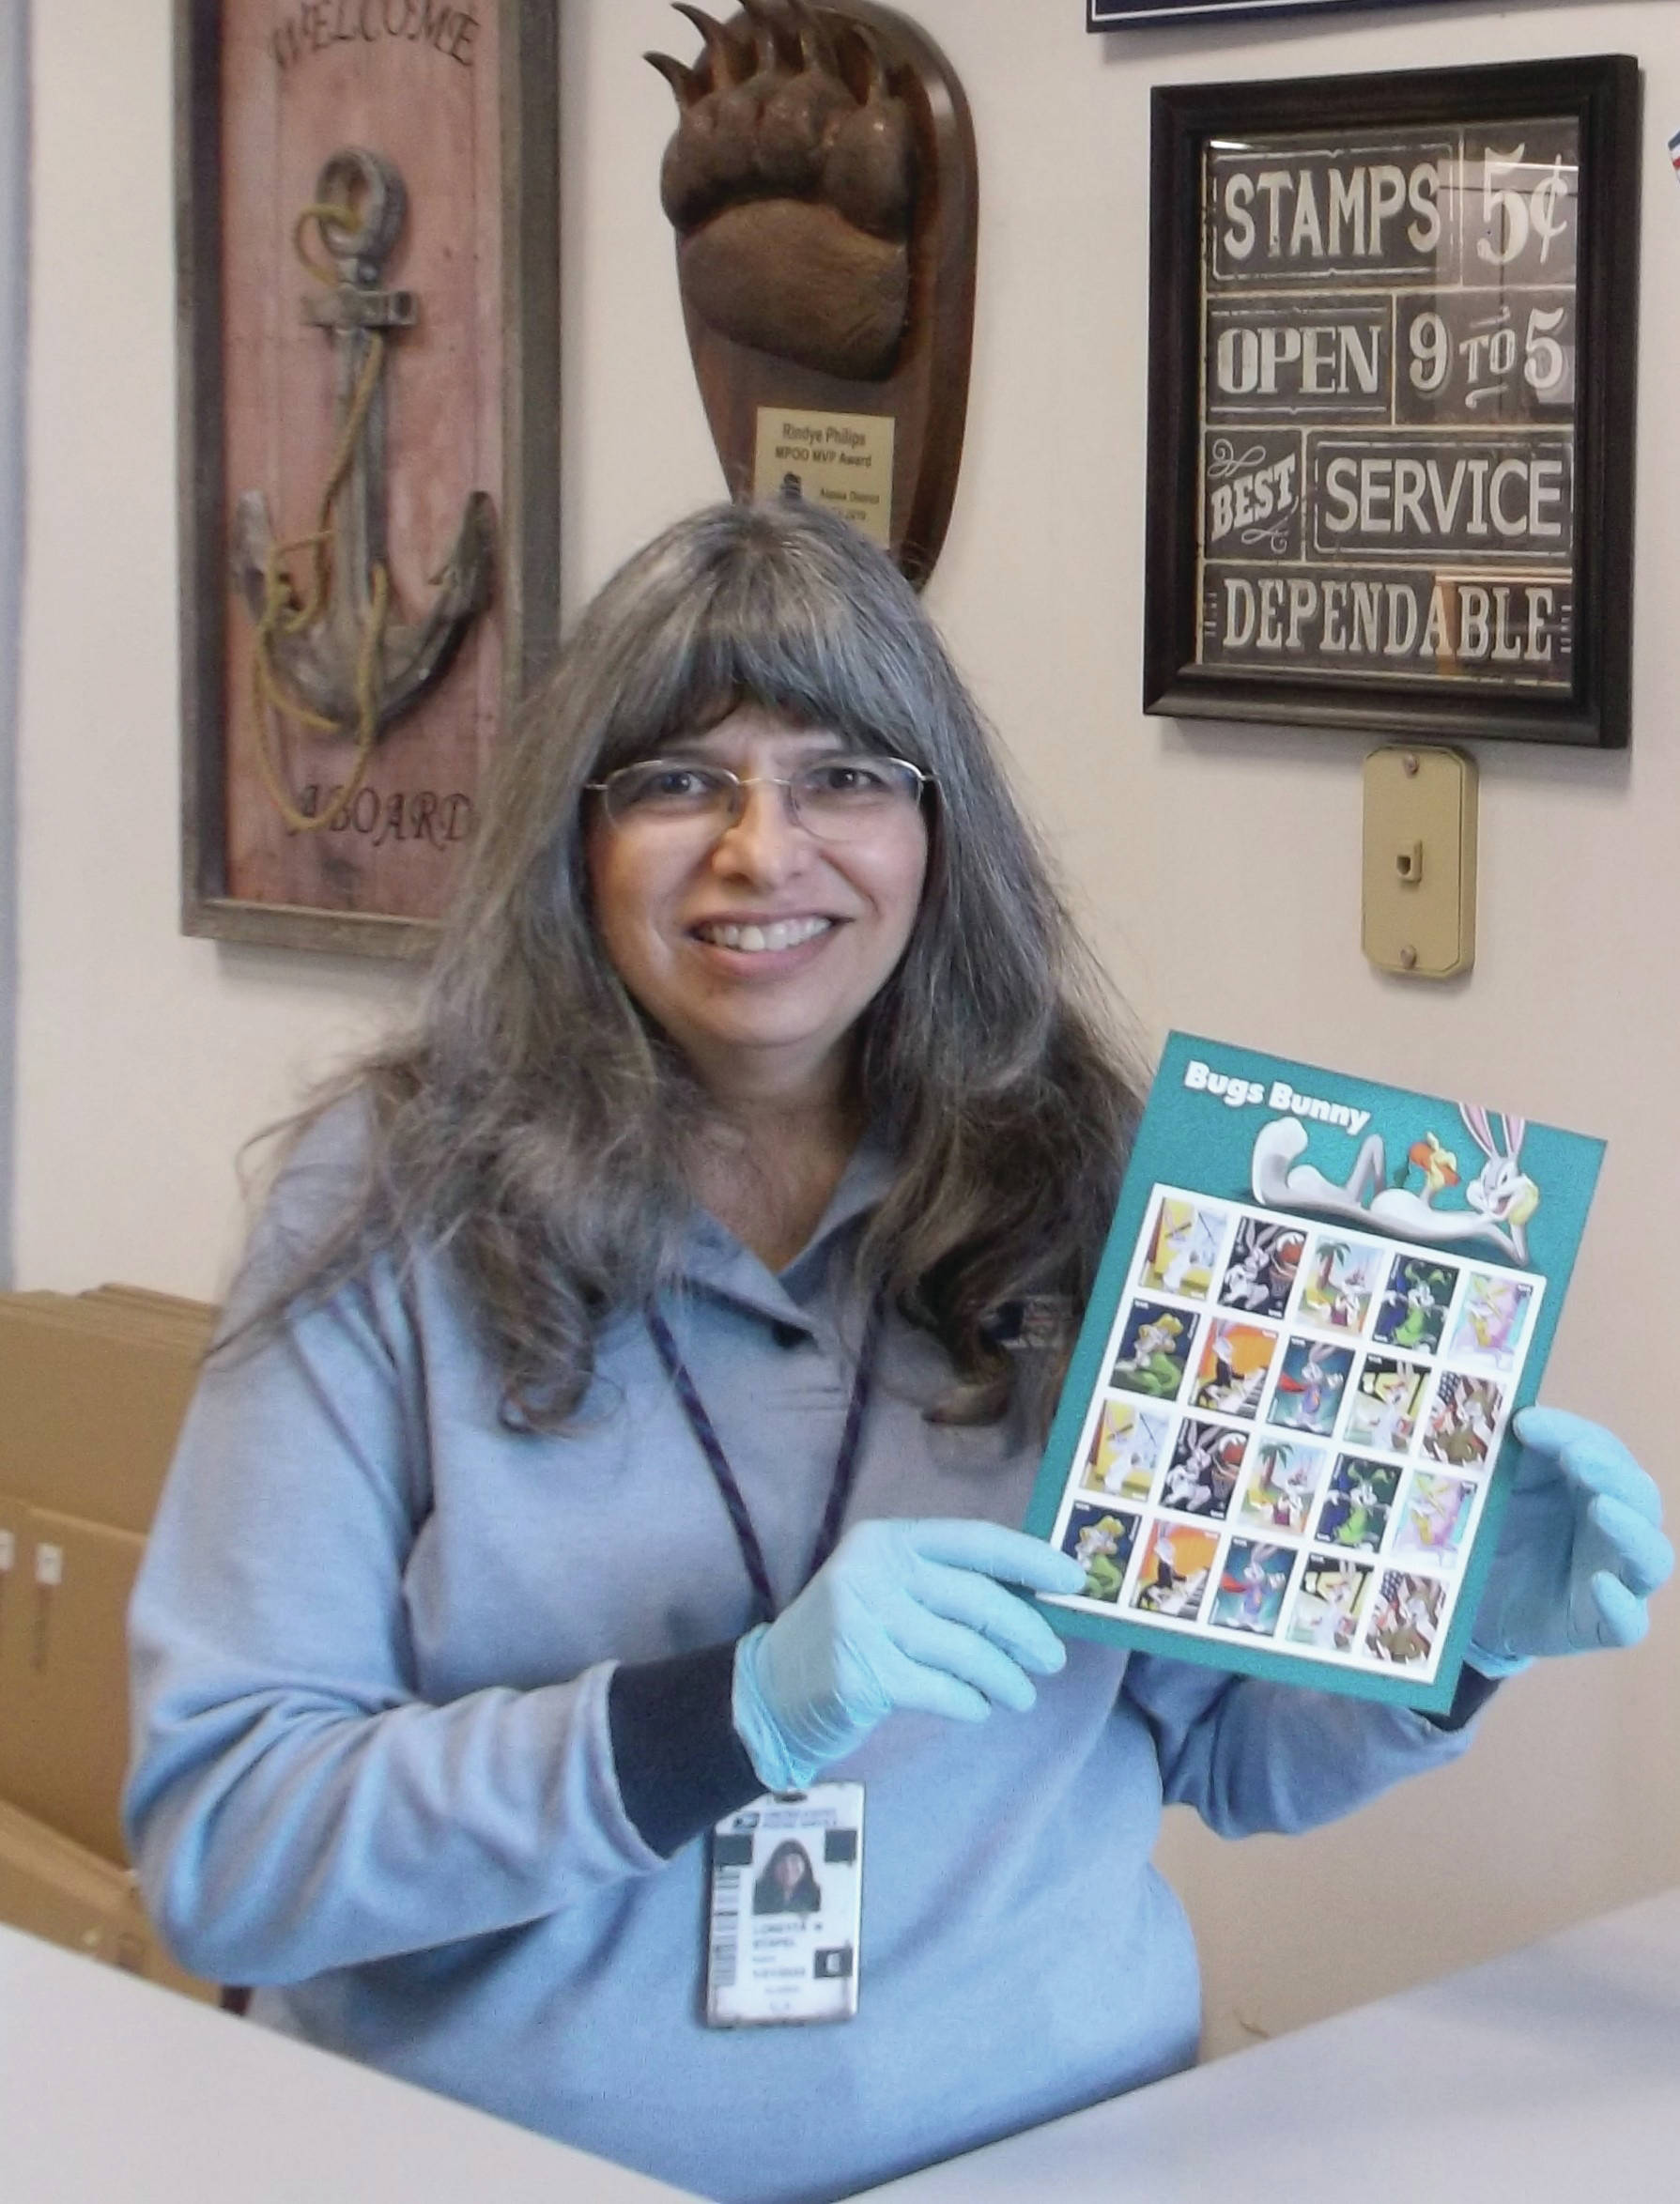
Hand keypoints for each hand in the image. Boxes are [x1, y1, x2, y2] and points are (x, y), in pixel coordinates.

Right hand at [731, 1519, 1083, 1791]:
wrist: (773, 1690)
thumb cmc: (853, 1637)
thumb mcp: (893, 1593)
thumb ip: (951, 1590)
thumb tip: (1038, 1601)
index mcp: (889, 1539)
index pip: (974, 1541)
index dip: (1030, 1559)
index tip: (1074, 1581)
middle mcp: (873, 1569)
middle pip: (976, 1598)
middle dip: (1026, 1630)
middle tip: (1052, 1659)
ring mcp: (862, 1619)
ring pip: (963, 1650)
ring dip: (1004, 1677)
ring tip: (1020, 1695)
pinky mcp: (860, 1672)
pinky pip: (939, 1689)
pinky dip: (968, 1702)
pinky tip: (976, 1708)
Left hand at [1469, 1407, 1672, 1674]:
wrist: (1471, 1599)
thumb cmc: (1494, 1531)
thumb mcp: (1492, 1490)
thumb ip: (1499, 1458)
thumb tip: (1495, 1418)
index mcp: (1590, 1484)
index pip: (1599, 1449)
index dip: (1569, 1432)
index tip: (1523, 1423)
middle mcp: (1614, 1527)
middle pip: (1638, 1496)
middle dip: (1611, 1472)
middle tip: (1575, 1457)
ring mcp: (1614, 1577)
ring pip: (1651, 1556)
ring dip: (1631, 1529)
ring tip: (1601, 1508)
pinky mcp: (1599, 1625)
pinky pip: (1628, 1623)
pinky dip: (1620, 1606)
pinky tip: (1600, 1586)